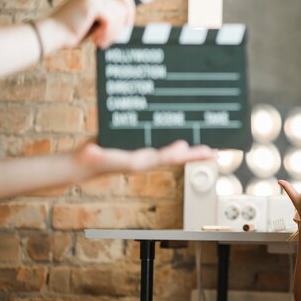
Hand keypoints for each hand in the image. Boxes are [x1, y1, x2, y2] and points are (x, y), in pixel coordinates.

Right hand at [49, 0, 134, 49]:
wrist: (52, 34)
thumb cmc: (73, 31)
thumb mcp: (95, 20)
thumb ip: (110, 14)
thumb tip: (129, 19)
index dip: (128, 7)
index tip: (126, 25)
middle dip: (125, 16)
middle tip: (115, 33)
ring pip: (120, 12)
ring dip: (114, 31)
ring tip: (100, 40)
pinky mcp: (90, 2)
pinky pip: (113, 19)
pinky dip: (108, 33)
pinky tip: (97, 39)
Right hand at [75, 139, 215, 175]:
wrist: (86, 164)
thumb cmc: (90, 160)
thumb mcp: (92, 155)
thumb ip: (94, 155)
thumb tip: (92, 152)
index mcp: (138, 161)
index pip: (163, 158)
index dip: (177, 154)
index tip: (190, 149)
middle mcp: (147, 159)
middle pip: (176, 157)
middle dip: (195, 155)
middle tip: (214, 153)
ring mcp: (147, 155)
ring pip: (174, 152)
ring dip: (191, 150)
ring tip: (209, 148)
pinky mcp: (144, 148)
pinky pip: (166, 145)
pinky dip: (179, 143)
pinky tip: (187, 137)